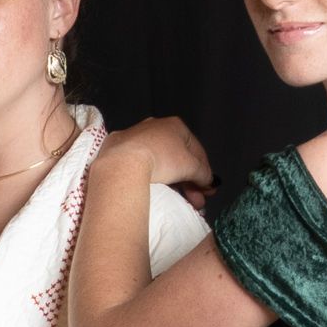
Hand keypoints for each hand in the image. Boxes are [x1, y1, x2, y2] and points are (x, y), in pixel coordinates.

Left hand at [101, 116, 215, 210]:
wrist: (123, 163)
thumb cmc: (160, 160)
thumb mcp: (190, 167)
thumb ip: (203, 173)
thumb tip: (209, 181)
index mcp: (175, 126)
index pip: (196, 151)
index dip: (205, 172)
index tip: (208, 189)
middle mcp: (155, 127)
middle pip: (177, 158)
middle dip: (189, 182)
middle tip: (197, 201)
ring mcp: (134, 137)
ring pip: (158, 161)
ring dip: (171, 181)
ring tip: (177, 199)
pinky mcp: (117, 149)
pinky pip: (137, 164)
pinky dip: (147, 176)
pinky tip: (152, 188)